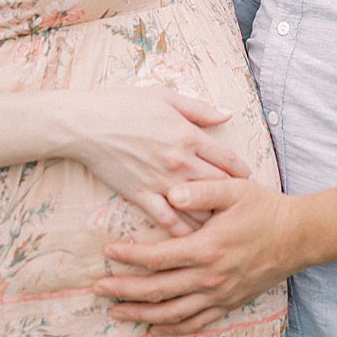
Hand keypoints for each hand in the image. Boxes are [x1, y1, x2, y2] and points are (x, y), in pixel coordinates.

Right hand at [77, 88, 250, 237]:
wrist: (87, 124)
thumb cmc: (125, 105)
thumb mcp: (166, 97)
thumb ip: (199, 109)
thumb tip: (228, 113)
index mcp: (188, 135)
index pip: (227, 158)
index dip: (241, 170)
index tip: (249, 178)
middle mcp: (179, 161)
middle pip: (217, 186)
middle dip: (232, 197)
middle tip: (242, 207)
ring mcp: (161, 181)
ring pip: (197, 208)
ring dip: (212, 218)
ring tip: (223, 227)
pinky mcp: (141, 196)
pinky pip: (168, 221)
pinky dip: (182, 232)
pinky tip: (191, 240)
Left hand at [95, 178, 297, 333]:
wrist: (298, 236)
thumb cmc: (264, 208)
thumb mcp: (234, 189)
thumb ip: (201, 190)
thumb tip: (170, 192)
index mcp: (206, 248)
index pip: (157, 257)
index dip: (129, 256)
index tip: (108, 252)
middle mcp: (209, 278)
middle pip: (157, 290)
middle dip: (124, 290)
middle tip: (98, 288)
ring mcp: (219, 295)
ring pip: (171, 313)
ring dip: (141, 313)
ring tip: (116, 311)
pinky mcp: (229, 303)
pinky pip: (195, 323)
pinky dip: (171, 327)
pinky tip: (154, 326)